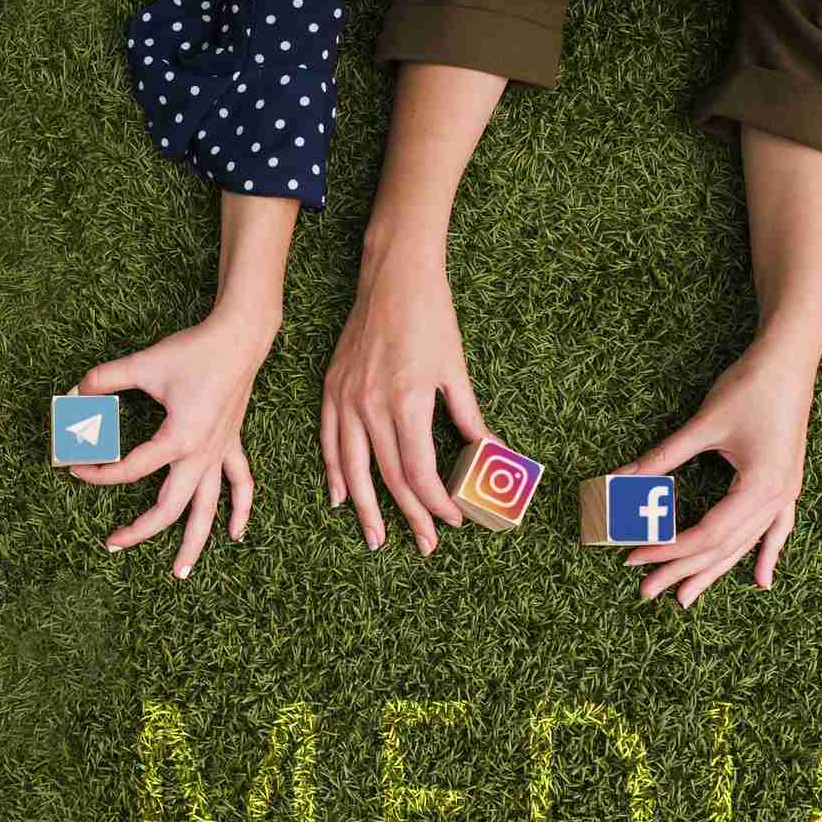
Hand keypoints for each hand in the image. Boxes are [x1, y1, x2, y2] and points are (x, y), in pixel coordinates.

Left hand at [68, 309, 272, 576]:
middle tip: (112, 545)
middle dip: (140, 531)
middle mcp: (201, 455)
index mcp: (178, 440)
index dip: (98, 472)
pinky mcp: (231, 445)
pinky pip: (241, 484)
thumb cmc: (194, 351)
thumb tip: (75, 391)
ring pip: (208, 509)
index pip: (130, 469)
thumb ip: (105, 379)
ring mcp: (219, 453)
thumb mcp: (143, 363)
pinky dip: (240, 511)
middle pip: (169, 508)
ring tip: (180, 572)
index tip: (76, 468)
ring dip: (195, 543)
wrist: (240, 337)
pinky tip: (235, 534)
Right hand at [321, 241, 486, 553]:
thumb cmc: (431, 318)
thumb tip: (493, 458)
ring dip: (366, 508)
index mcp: (406, 402)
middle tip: (424, 545)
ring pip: (352, 468)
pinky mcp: (331, 388)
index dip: (437, 503)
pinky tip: (341, 497)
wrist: (392, 275)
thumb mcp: (457, 370)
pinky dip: (334, 472)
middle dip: (408, 516)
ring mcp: (345, 398)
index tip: (454, 520)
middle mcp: (370, 406)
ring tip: (377, 538)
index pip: (419, 472)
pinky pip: (328, 440)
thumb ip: (470, 419)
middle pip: (388, 477)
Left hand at [617, 328, 821, 605]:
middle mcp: (778, 497)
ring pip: (744, 544)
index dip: (667, 548)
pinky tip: (761, 582)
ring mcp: (786, 493)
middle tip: (645, 592)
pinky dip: (766, 555)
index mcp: (760, 486)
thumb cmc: (749, 386)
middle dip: (682, 570)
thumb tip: (617, 480)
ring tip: (684, 597)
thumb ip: (661, 458)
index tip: (632, 556)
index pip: (706, 532)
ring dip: (713, 571)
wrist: (790, 359)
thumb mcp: (702, 425)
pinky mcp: (785, 484)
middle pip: (723, 547)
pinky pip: (776, 530)